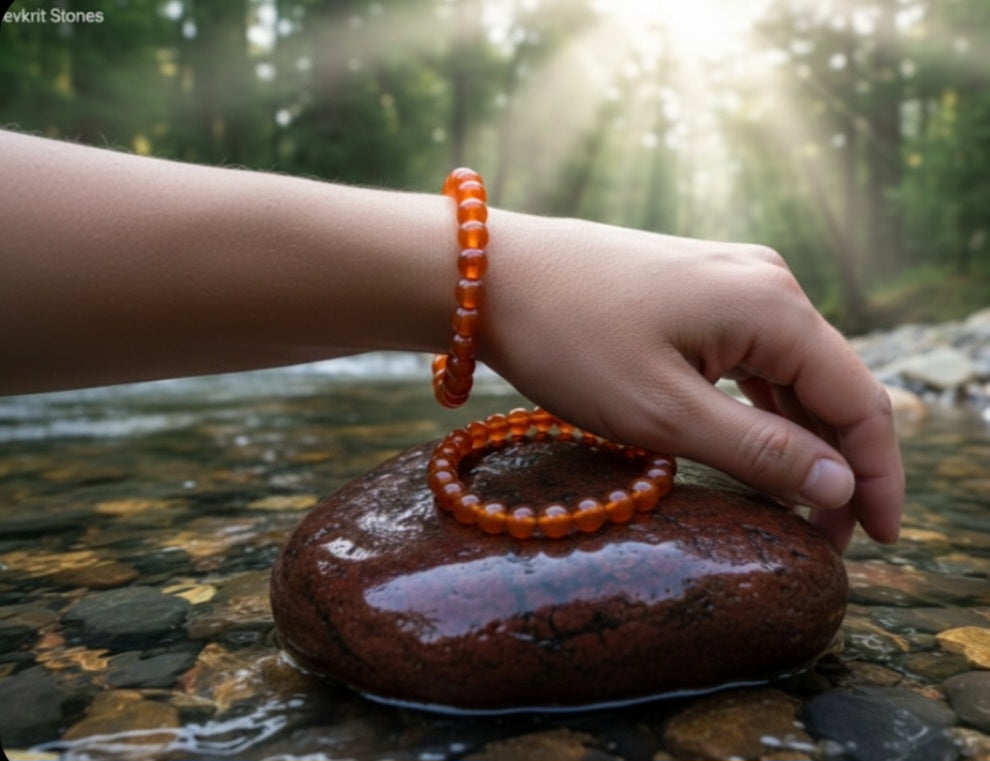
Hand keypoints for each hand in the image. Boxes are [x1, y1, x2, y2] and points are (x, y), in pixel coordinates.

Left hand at [482, 211, 903, 551]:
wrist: (492, 275)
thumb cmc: (569, 338)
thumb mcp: (663, 413)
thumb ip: (758, 451)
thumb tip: (840, 486)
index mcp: (772, 306)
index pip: (859, 401)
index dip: (879, 476)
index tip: (879, 540)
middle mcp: (766, 283)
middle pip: (832, 386)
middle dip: (838, 464)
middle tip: (831, 540)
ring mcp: (730, 281)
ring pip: (791, 374)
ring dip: (800, 440)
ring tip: (798, 509)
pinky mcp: (696, 290)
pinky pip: (752, 357)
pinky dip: (762, 409)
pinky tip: (757, 450)